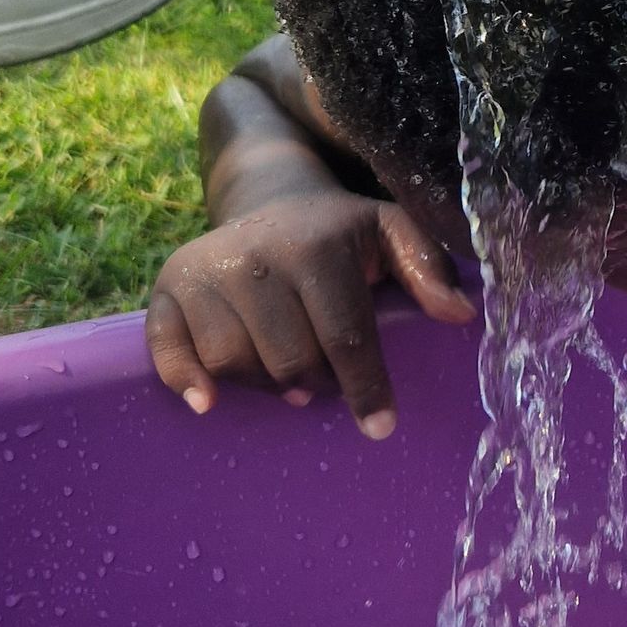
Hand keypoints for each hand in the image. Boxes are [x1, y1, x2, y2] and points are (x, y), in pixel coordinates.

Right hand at [145, 187, 473, 437]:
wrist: (268, 199)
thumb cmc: (337, 232)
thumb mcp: (390, 232)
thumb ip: (426, 267)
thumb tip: (461, 312)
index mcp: (313, 247)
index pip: (344, 337)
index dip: (366, 388)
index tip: (381, 427)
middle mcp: (253, 257)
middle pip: (289, 361)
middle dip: (317, 384)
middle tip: (327, 384)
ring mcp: (205, 272)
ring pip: (234, 364)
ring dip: (266, 385)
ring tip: (288, 376)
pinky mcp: (166, 287)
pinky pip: (169, 348)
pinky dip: (185, 378)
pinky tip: (208, 403)